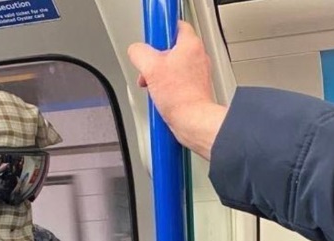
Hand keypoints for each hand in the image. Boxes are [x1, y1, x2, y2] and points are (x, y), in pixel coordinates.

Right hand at [128, 21, 226, 159]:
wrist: (193, 122)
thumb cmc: (181, 97)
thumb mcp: (150, 68)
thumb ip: (139, 53)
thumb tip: (135, 52)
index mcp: (190, 44)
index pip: (176, 26)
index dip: (161, 33)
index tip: (152, 42)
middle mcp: (198, 57)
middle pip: (171, 50)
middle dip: (156, 61)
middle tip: (149, 71)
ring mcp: (198, 75)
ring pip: (174, 68)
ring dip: (160, 77)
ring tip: (155, 88)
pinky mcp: (196, 91)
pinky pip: (178, 84)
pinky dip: (168, 90)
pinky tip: (163, 98)